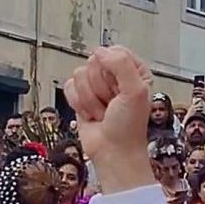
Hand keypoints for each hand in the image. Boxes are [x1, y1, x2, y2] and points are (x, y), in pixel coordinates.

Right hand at [62, 47, 153, 188]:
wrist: (112, 152)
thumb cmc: (128, 127)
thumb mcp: (136, 91)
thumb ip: (121, 64)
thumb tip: (99, 52)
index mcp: (133, 70)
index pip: (114, 51)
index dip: (112, 70)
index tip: (120, 89)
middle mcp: (114, 76)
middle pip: (93, 63)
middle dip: (100, 88)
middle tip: (111, 103)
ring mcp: (96, 86)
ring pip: (79, 75)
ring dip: (90, 99)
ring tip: (102, 111)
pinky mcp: (80, 97)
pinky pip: (69, 87)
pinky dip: (78, 104)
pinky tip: (91, 114)